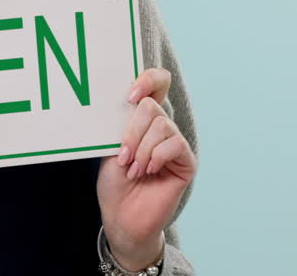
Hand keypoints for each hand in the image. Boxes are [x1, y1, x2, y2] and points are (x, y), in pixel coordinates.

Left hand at [96, 68, 196, 270]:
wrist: (121, 216)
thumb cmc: (114, 183)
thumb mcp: (110, 146)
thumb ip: (121, 122)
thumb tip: (128, 99)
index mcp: (143, 119)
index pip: (158, 83)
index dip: (149, 79)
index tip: (130, 95)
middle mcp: (162, 127)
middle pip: (152, 106)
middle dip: (132, 132)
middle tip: (123, 156)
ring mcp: (175, 143)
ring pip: (161, 125)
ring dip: (142, 149)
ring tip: (134, 170)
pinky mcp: (186, 161)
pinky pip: (174, 144)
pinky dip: (156, 157)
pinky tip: (149, 171)